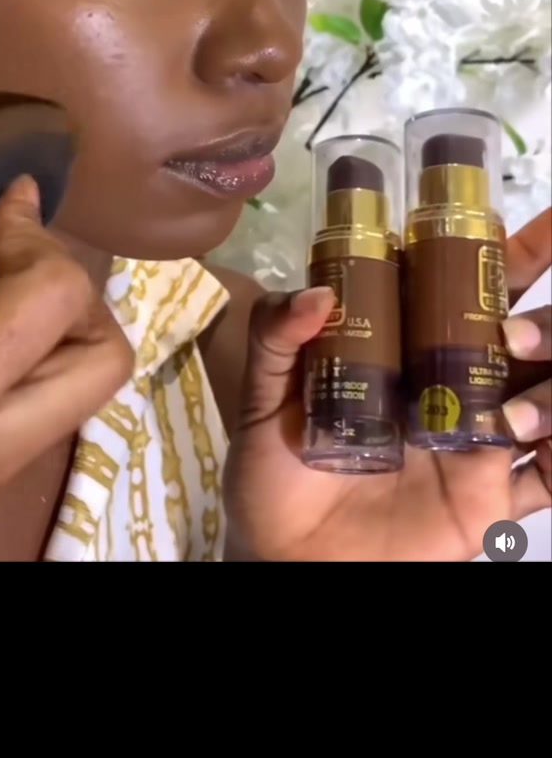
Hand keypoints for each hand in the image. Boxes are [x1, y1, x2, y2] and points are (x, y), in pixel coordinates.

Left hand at [224, 208, 550, 561]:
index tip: (538, 220)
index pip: (472, 288)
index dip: (509, 252)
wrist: (288, 564)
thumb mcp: (262, 400)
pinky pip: (549, 476)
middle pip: (527, 335)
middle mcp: (456, 386)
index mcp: (411, 351)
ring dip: (550, 385)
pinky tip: (540, 441)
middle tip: (516, 316)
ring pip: (548, 394)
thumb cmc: (275, 478)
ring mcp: (479, 441)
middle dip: (545, 318)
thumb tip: (319, 293)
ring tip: (512, 397)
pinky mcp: (490, 499)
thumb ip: (276, 339)